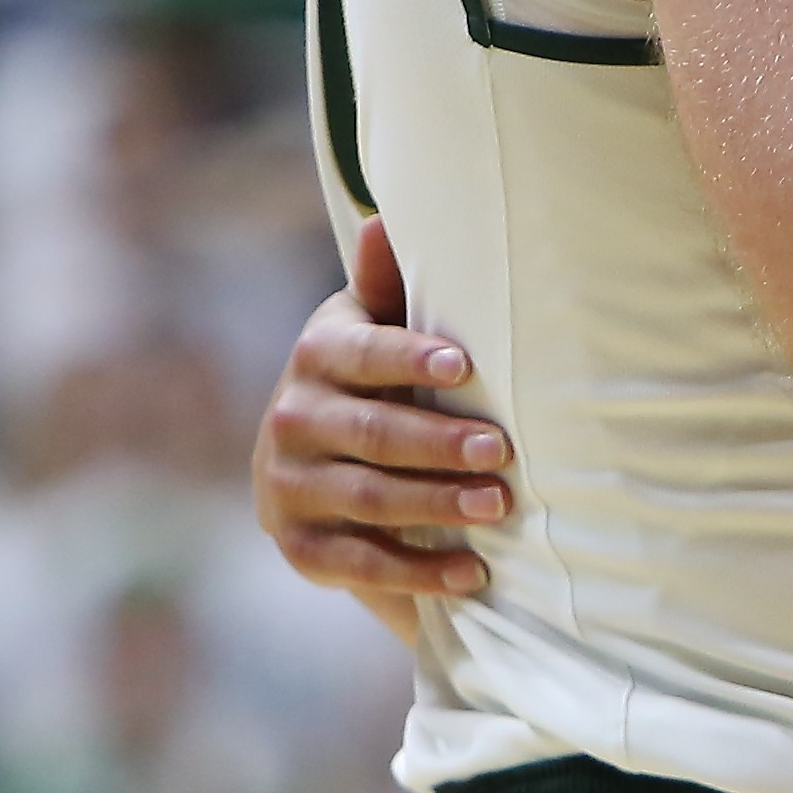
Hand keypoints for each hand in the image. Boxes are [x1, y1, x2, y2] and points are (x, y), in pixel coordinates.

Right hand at [253, 217, 513, 605]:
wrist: (313, 472)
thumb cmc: (370, 385)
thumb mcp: (371, 331)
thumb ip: (384, 286)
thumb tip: (383, 220)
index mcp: (317, 356)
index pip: (360, 355)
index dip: (409, 359)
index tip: (465, 367)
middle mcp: (292, 419)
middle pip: (371, 434)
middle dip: (438, 443)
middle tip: (501, 449)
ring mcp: (291, 487)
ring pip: (370, 499)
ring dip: (438, 504)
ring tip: (500, 505)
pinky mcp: (300, 546)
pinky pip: (362, 563)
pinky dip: (421, 572)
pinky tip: (474, 572)